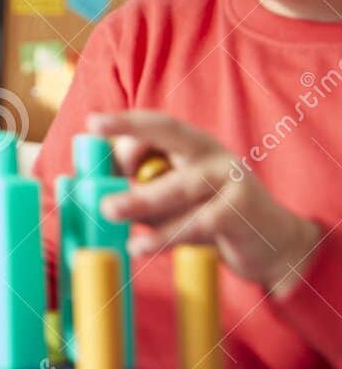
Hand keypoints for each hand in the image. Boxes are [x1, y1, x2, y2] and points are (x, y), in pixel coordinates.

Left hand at [89, 111, 321, 295]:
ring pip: (180, 186)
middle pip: (172, 136)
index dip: (127, 124)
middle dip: (133, 139)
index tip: (94, 122)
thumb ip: (140, 190)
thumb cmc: (210, 216)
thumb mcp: (172, 199)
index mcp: (194, 145)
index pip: (159, 125)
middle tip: (95, 139)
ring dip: (142, 200)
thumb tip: (93, 191)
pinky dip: (166, 236)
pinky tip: (141, 246)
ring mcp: (231, 180)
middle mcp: (213, 155)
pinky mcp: (242, 212)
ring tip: (110, 211)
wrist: (274, 245)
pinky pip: (199, 223)